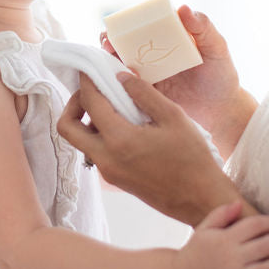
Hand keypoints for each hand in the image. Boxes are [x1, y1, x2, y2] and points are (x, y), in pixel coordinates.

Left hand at [58, 72, 240, 225]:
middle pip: (67, 128)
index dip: (87, 81)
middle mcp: (106, 158)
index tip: (90, 68)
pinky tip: (123, 124)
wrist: (201, 200)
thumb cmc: (192, 158)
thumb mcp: (173, 117)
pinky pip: (95, 152)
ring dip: (86, 120)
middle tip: (93, 90)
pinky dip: (99, 134)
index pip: (90, 103)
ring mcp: (108, 172)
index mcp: (119, 140)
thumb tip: (121, 77)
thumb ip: (144, 93)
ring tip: (112, 105)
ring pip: (79, 141)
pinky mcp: (115, 179)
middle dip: (73, 103)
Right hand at [101, 5, 255, 153]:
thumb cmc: (221, 75)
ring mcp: (146, 72)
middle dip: (110, 38)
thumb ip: (203, 27)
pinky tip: (115, 83)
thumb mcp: (216, 47)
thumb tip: (183, 8)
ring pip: (118, 61)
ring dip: (108, 59)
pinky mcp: (143, 91)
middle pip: (123, 40)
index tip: (121, 24)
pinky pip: (124, 84)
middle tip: (108, 43)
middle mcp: (152, 51)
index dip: (127, 21)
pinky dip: (115, 81)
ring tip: (108, 62)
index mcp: (167, 35)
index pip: (142, 22)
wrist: (220, 111)